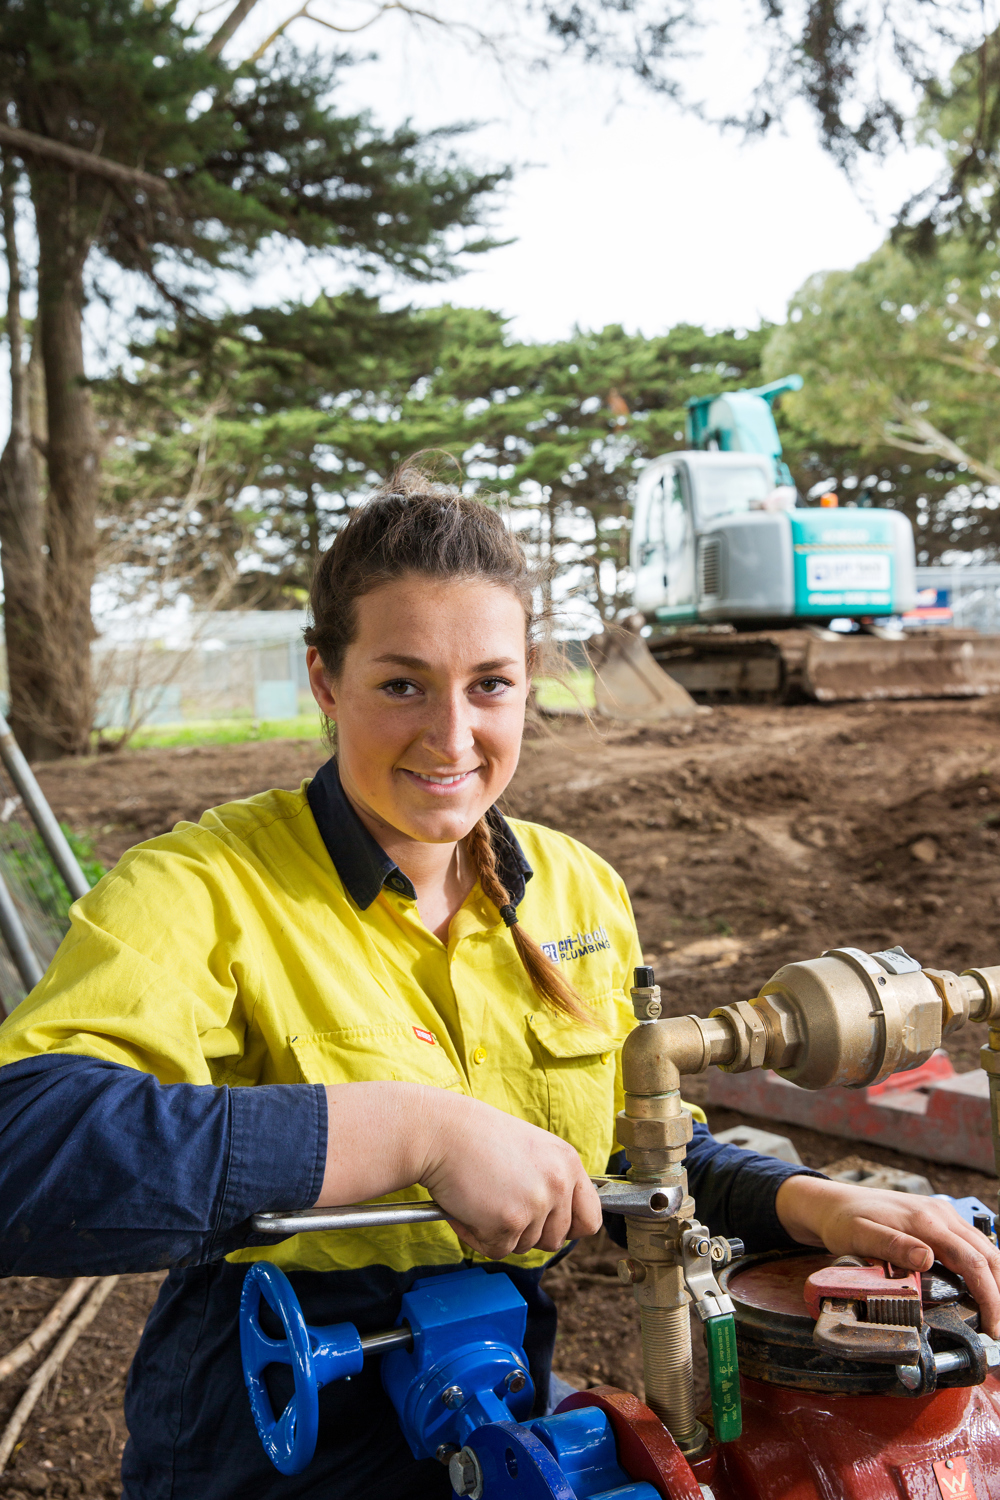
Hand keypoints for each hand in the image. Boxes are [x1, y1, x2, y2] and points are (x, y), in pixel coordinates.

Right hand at [316, 1081, 602, 1259]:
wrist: (441, 1132)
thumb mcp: (530, 1150)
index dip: (569, 1229)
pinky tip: (467, 1208)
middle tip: (500, 1207)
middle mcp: (559, 1182)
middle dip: (527, 1233)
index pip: (590, 1217)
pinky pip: (497, 1250)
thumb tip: (559, 1222)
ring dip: (499, 1233)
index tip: (548, 1226)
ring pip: (525, 1247)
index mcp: (567, 1162)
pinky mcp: (510, 1221)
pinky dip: (478, 1237)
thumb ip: (550, 1181)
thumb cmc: (476, 1138)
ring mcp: (536, 1203)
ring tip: (481, 1199)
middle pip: (556, 1240)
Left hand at [775, 1174, 999, 1336]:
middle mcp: (940, 1215)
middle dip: (998, 1293)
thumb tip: (926, 1258)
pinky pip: (970, 1244)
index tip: (992, 1326)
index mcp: (926, 1221)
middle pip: (987, 1255)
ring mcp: (941, 1215)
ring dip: (994, 1281)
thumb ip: (891, 1245)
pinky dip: (982, 1267)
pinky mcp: (937, 1220)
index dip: (989, 1296)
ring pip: (983, 1249)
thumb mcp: (858, 1235)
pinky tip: (980, 1288)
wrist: (833, 1202)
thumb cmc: (843, 1220)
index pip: (972, 1261)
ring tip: (992, 1313)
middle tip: (996, 1328)